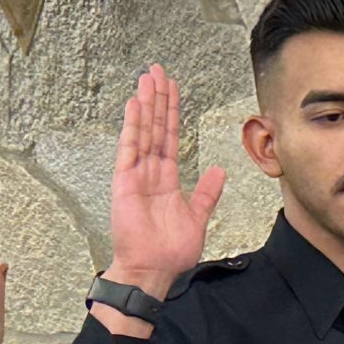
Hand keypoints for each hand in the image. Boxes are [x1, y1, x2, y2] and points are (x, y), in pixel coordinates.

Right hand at [103, 65, 224, 302]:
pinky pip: (129, 148)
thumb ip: (207, 193)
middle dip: (158, 99)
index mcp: (167, 180)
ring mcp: (136, 176)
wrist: (153, 271)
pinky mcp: (125, 182)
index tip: (172, 89)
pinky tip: (135, 105)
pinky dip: (132, 126)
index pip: (170, 137)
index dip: (172, 112)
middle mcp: (150, 173)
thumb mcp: (198, 218)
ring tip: (147, 79)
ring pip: (143, 132)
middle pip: (156, 127)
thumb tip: (218, 171)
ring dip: (145, 105)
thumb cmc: (169, 252)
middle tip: (157, 72)